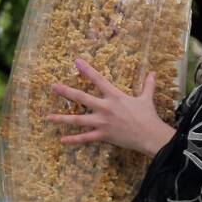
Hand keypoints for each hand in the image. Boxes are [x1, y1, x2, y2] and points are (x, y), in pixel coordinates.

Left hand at [47, 58, 174, 156]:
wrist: (150, 135)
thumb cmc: (148, 116)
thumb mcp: (147, 98)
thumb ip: (148, 85)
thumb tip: (153, 73)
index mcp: (114, 96)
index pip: (98, 79)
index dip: (87, 70)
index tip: (76, 61)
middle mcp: (105, 108)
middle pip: (82, 98)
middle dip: (66, 92)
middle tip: (53, 87)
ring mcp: (102, 122)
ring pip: (78, 120)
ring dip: (62, 119)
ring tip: (49, 117)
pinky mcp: (103, 135)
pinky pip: (85, 138)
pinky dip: (74, 140)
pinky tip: (62, 140)